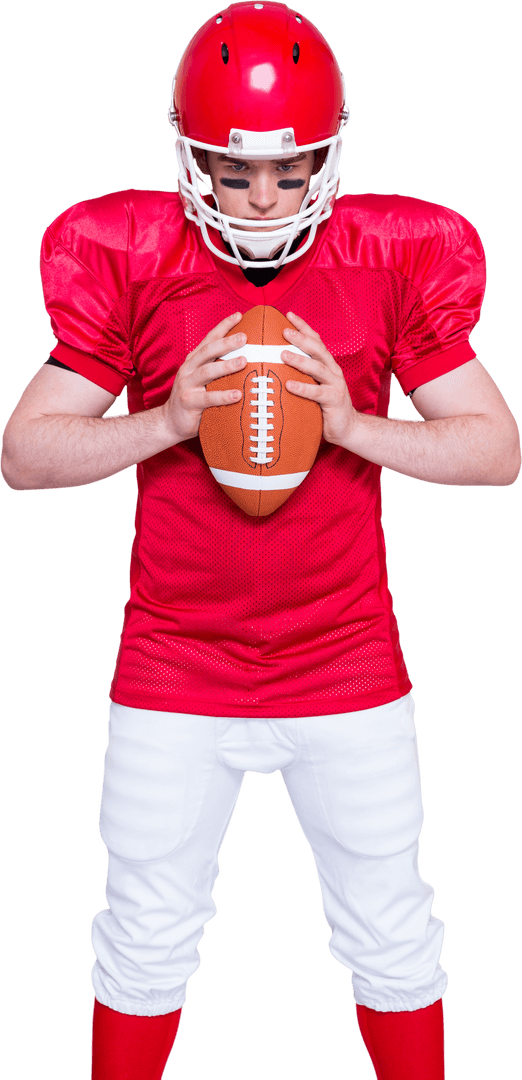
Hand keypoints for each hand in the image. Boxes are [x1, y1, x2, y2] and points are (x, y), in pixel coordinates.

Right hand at [162, 313, 246, 441]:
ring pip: (207, 371)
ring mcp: (187, 385)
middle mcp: (189, 369)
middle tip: (244, 337)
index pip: (209, 339)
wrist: (170, 421)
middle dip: (226, 342)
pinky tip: (237, 395)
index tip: (239, 315)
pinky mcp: (189, 402)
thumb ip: (218, 368)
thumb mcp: (203, 380)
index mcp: (194, 361)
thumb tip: (247, 358)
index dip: (223, 326)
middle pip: (208, 351)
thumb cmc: (194, 399)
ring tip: (244, 362)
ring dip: (226, 365)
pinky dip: (223, 396)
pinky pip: (208, 398)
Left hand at [282, 312, 357, 446]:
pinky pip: (317, 393)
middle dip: (301, 338)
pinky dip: (303, 388)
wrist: (347, 428)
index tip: (288, 314)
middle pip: (318, 349)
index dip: (304, 326)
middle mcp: (333, 371)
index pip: (316, 340)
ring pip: (317, 368)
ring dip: (300, 360)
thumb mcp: (313, 386)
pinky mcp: (334, 401)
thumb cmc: (325, 406)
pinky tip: (289, 385)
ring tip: (283, 354)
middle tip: (284, 330)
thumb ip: (301, 374)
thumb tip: (274, 364)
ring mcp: (335, 385)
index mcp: (327, 365)